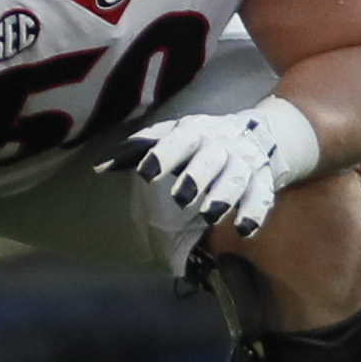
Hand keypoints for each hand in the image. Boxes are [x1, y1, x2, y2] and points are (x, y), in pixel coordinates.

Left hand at [101, 99, 318, 236]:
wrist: (254, 135)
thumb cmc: (197, 142)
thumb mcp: (169, 137)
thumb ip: (135, 151)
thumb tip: (98, 168)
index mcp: (195, 132)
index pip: (180, 140)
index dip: (164, 155)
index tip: (147, 173)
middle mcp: (221, 146)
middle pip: (211, 159)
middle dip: (197, 177)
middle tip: (180, 198)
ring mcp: (244, 163)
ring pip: (237, 178)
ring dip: (225, 196)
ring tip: (210, 215)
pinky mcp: (262, 182)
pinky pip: (262, 197)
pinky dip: (255, 212)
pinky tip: (244, 230)